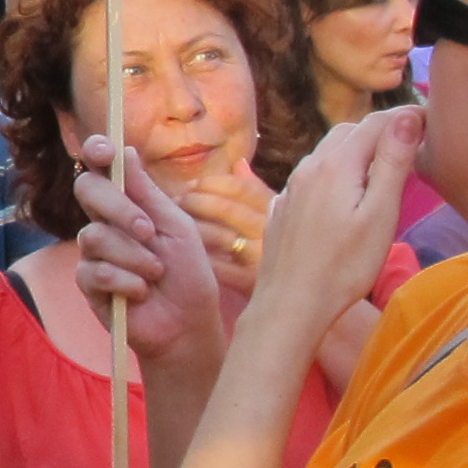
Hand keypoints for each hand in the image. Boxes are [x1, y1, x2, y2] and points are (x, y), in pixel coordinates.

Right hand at [70, 138, 227, 378]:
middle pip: (86, 190)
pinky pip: (95, 271)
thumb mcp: (176, 227)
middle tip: (148, 231)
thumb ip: (148, 192)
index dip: (96, 153)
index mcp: (129, 204)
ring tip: (155, 273)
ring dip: (133, 256)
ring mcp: (93, 253)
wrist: (187, 324)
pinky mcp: (88, 284)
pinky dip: (126, 282)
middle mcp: (106, 223)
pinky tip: (141, 293)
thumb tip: (125, 150)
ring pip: (93, 236)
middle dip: (118, 208)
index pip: (101, 170)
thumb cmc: (188, 274)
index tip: (103, 151)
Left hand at [172, 167, 272, 299]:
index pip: (242, 188)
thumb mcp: (276, 220)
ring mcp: (262, 258)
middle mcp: (272, 232)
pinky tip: (186, 256)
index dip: (212, 183)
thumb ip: (256, 192)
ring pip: (218, 235)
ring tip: (173, 227)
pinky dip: (199, 258)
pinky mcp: (251, 284)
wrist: (293, 302)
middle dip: (194, 202)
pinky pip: (217, 266)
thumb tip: (238, 164)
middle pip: (226, 208)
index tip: (192, 185)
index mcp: (278, 212)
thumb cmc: (281, 256)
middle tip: (175, 202)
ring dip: (191, 228)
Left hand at [252, 108, 421, 338]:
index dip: (405, 117)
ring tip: (382, 168)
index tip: (430, 122)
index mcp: (336, 164)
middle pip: (349, 132)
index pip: (375, 123)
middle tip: (410, 144)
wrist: (290, 305)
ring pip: (327, 153)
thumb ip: (392, 163)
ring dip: (355, 151)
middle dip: (380, 130)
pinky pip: (311, 177)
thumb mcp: (381, 214)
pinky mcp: (283, 209)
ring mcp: (291, 189)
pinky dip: (334, 173)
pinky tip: (344, 194)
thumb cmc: (344, 267)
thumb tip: (405, 116)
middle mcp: (308, 168)